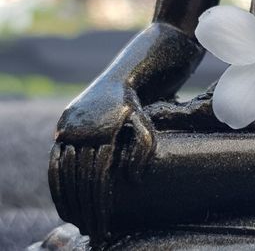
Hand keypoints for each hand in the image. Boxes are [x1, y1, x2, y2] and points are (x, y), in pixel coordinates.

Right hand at [50, 80, 153, 236]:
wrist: (122, 79)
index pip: (99, 176)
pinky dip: (56, 180)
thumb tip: (132, 180)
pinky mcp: (62, 127)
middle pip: (81, 176)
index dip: (99, 201)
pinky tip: (62, 197)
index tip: (102, 220)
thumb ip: (142, 152)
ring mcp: (69, 128)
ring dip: (68, 197)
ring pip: (65, 169)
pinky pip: (55, 158)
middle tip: (90, 228)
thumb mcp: (147, 127)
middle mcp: (83, 131)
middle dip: (85, 205)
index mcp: (105, 133)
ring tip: (74, 218)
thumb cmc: (139, 110)